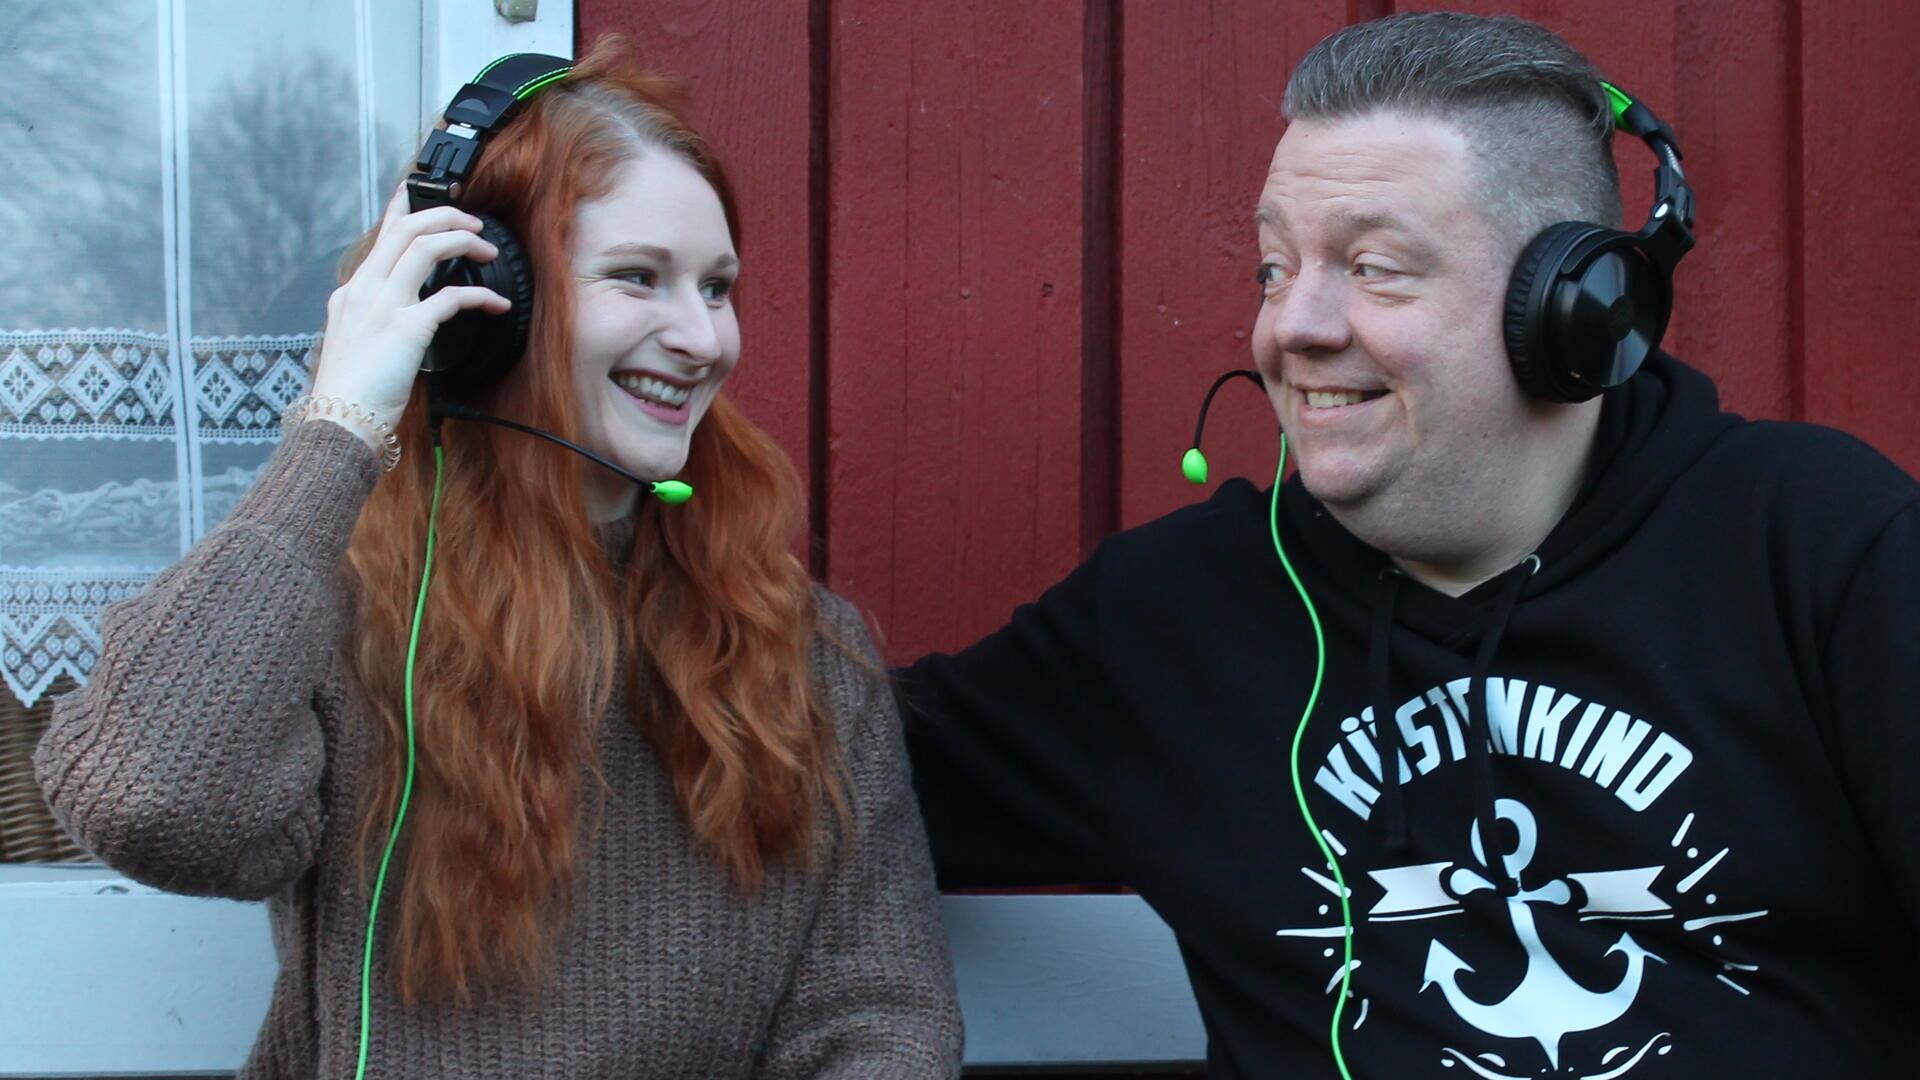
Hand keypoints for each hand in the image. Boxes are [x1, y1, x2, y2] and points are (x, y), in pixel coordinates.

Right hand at [309, 186, 511, 435]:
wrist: (341, 420)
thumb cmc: (351, 391)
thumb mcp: (354, 342)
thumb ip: (374, 319)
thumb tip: (403, 315)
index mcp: (352, 293)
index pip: (379, 237)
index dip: (401, 207)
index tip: (415, 189)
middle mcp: (364, 290)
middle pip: (406, 229)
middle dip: (444, 216)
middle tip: (473, 224)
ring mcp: (384, 306)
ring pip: (426, 247)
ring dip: (463, 240)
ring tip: (487, 250)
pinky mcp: (406, 328)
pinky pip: (451, 297)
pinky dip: (480, 295)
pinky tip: (496, 303)